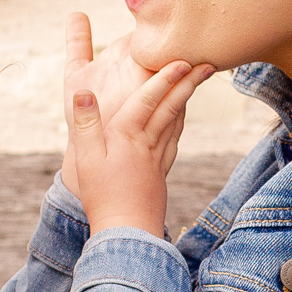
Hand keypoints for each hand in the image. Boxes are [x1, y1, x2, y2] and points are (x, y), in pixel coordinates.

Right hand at [60, 13, 212, 238]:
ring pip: (175, 122)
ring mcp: (156, 159)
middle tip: (208, 64)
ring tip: (195, 83)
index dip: (165, 78)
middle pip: (171, 107)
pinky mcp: (159, 172)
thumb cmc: (102, 196)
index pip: (149, 100)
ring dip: (186, 100)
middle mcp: (147, 144)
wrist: (127, 233)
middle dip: (189, 83)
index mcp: (128, 137)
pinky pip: (173, 140)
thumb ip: (85, 123)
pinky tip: (179, 120)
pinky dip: (179, 123)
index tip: (183, 59)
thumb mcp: (85, 159)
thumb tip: (83, 90)